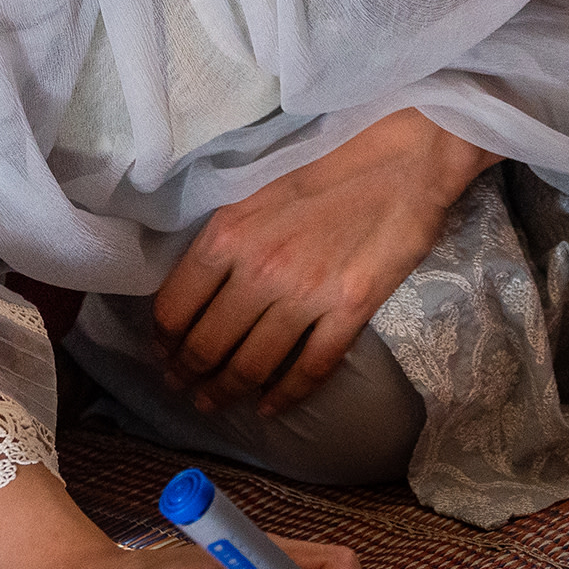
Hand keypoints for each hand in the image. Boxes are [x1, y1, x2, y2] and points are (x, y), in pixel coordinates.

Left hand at [153, 111, 491, 417]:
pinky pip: (309, 368)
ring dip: (226, 393)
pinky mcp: (350, 311)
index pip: (175, 306)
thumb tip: (198, 288)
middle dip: (188, 376)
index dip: (163, 342)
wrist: (406, 161)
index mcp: (229, 233)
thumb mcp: (259, 193)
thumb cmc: (331, 167)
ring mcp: (306, 294)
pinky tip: (271, 407)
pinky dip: (286, 395)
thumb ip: (227, 239)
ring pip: (251, 365)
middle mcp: (259, 268)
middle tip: (184, 390)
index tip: (162, 356)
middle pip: (207, 345)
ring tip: (214, 404)